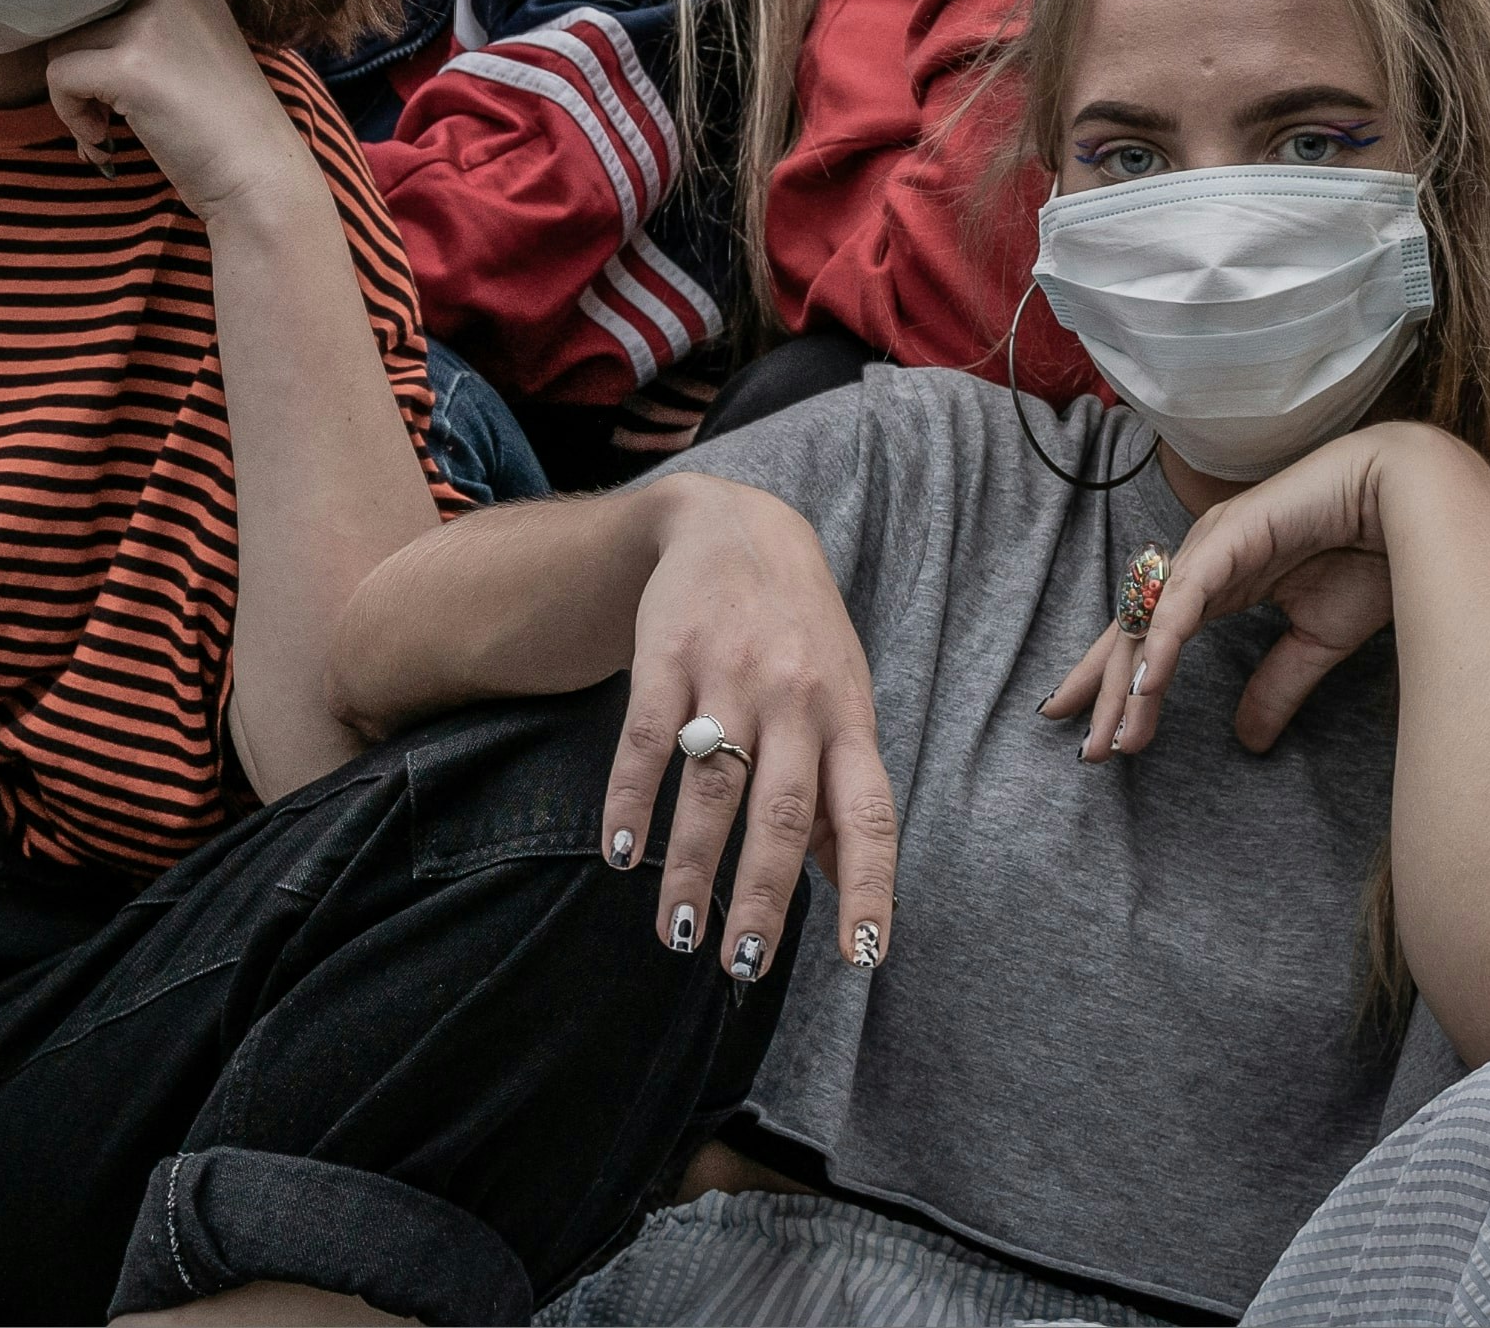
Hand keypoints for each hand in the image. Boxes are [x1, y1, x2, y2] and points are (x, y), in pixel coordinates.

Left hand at [40, 0, 316, 225]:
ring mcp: (148, 24)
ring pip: (63, 48)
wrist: (260, 175)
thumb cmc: (225, 127)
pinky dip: (70, 116)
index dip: (100, 44)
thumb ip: (145, 30)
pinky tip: (105, 143)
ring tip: (108, 134)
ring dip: (75, 98)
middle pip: (80, 19)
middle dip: (85, 72)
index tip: (122, 87)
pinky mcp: (129, 65)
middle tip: (110, 118)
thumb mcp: (193, 50)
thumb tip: (67, 37)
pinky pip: (60, 78)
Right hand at [606, 475, 898, 983]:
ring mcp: (730, 676)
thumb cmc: (799, 633)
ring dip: (691, 869)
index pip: (869, 814)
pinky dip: (630, 803)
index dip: (869, 887)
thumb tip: (844, 879)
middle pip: (782, 814)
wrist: (735, 525)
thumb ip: (840, 783)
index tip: (862, 957)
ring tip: (677, 932)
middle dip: (762, 897)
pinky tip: (619, 854)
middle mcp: (796, 699)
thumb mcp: (841, 697)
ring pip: (712, 789)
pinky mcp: (668, 656)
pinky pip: (646, 742)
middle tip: (742, 964)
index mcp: (849, 718)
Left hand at [1044, 423, 1440, 759]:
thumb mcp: (1317, 640)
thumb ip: (1277, 685)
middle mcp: (1200, 562)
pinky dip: (1162, 641)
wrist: (1414, 503)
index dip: (1116, 683)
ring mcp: (1209, 545)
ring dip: (1128, 683)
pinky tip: (1145, 684)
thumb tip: (1248, 742)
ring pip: (1151, 620)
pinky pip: (1185, 598)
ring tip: (1111, 736)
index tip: (1093, 733)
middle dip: (1106, 694)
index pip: (1148, 637)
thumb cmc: (1372, 555)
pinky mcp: (1229, 535)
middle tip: (1088, 752)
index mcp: (1215, 582)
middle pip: (1135, 633)